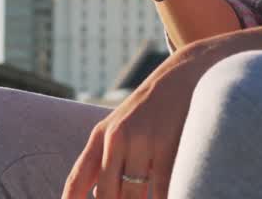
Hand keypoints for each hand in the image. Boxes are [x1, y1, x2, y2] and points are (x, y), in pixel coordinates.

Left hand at [61, 42, 223, 198]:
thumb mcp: (119, 126)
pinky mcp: (170, 145)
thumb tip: (95, 196)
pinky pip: (162, 188)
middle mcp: (118, 137)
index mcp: (101, 135)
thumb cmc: (149, 109)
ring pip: (134, 194)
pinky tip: (171, 197)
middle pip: (106, 194)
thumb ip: (103, 160)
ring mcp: (144, 141)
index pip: (77, 178)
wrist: (184, 76)